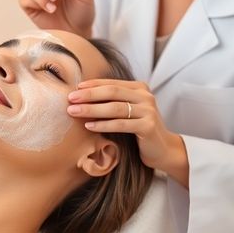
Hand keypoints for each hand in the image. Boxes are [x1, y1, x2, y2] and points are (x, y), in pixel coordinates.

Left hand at [66, 79, 188, 184]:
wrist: (163, 149)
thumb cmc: (140, 129)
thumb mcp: (128, 111)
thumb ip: (113, 101)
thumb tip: (82, 96)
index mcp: (140, 88)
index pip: (112, 83)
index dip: (92, 85)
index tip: (74, 89)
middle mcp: (145, 96)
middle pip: (112, 92)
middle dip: (89, 95)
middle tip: (70, 99)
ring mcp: (148, 111)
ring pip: (115, 108)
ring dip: (92, 109)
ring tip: (74, 112)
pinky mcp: (148, 126)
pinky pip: (121, 124)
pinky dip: (103, 125)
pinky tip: (89, 126)